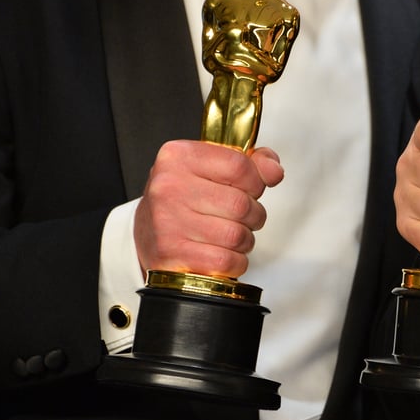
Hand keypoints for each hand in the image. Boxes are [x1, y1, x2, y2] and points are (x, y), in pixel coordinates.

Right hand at [134, 139, 283, 278]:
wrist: (145, 234)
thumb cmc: (185, 199)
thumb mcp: (211, 169)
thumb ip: (250, 163)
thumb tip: (273, 171)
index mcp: (179, 157)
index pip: (239, 166)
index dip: (257, 181)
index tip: (252, 189)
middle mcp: (169, 187)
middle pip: (241, 204)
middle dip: (253, 215)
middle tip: (242, 217)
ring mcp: (167, 222)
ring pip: (237, 236)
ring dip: (244, 240)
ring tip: (230, 236)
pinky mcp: (171, 255)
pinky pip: (226, 262)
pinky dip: (234, 262)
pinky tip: (221, 254)